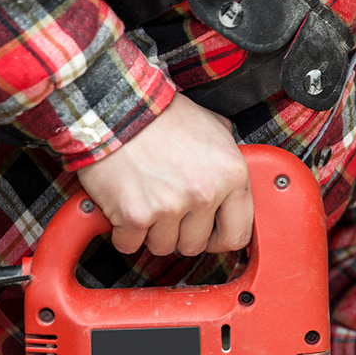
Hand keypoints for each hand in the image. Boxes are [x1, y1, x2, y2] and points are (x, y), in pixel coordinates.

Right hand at [75, 93, 252, 255]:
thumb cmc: (163, 115)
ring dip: (151, 231)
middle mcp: (205, 194)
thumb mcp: (214, 128)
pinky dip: (122, 232)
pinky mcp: (136, 214)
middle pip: (195, 244)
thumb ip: (228, 160)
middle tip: (168, 210)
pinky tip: (124, 207)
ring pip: (162, 246)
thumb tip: (232, 183)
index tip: (208, 236)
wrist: (118, 108)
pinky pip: (129, 243)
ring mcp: (170, 206)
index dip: (220, 239)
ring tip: (146, 201)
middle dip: (180, 233)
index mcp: (232, 175)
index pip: (237, 234)